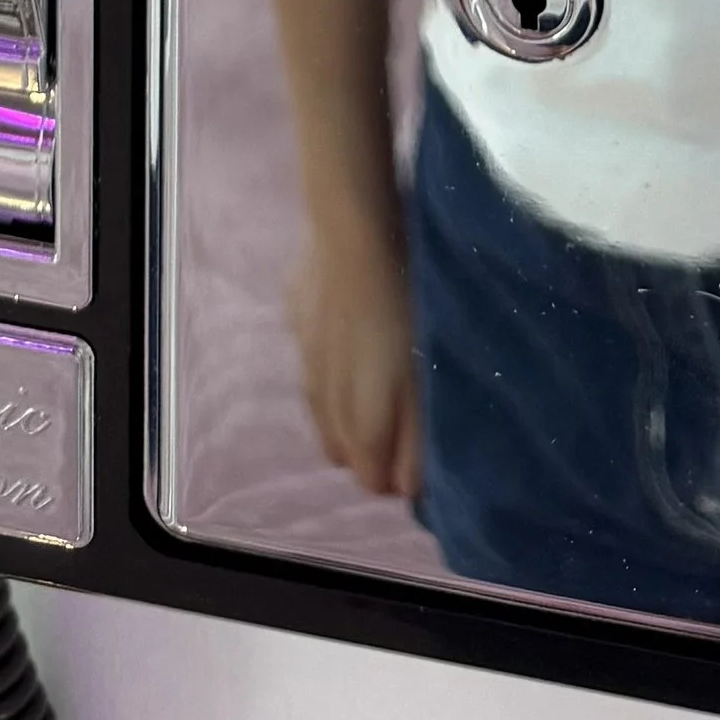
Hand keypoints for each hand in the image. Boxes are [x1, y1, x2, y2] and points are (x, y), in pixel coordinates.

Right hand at [288, 212, 421, 497]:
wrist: (355, 230)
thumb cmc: (407, 306)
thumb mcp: (423, 379)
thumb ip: (414, 439)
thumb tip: (406, 488)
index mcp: (357, 418)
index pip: (368, 478)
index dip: (395, 476)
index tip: (419, 457)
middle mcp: (321, 395)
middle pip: (341, 449)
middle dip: (369, 447)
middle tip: (402, 418)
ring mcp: (304, 351)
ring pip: (320, 405)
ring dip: (346, 408)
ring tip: (377, 380)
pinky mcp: (296, 311)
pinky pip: (311, 351)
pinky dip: (330, 357)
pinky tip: (351, 328)